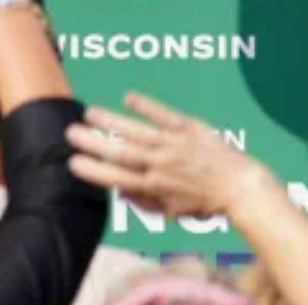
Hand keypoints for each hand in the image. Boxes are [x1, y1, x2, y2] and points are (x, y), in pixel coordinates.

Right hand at [68, 92, 274, 218]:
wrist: (238, 184)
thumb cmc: (204, 201)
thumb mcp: (170, 211)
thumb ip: (143, 202)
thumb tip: (118, 192)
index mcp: (153, 186)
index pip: (116, 177)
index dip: (93, 170)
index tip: (72, 162)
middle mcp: (160, 164)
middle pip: (121, 152)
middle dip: (93, 142)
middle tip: (70, 133)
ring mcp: (174, 144)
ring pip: (137, 131)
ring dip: (112, 121)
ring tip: (89, 112)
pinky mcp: (190, 128)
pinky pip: (165, 115)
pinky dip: (146, 106)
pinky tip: (128, 96)